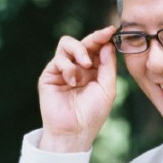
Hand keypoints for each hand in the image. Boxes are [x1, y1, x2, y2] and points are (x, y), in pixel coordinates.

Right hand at [38, 26, 116, 151]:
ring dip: (79, 50)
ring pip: (67, 44)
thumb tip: (107, 44)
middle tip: (102, 36)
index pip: (97, 48)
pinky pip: (58, 59)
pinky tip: (73, 81)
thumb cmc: (92, 114)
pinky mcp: (50, 75)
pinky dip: (68, 66)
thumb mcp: (107, 88)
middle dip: (94, 38)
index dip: (104, 38)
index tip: (112, 30)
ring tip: (86, 65)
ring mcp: (63, 70)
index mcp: (94, 71)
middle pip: (83, 42)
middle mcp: (78, 68)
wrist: (74, 132)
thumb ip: (108, 66)